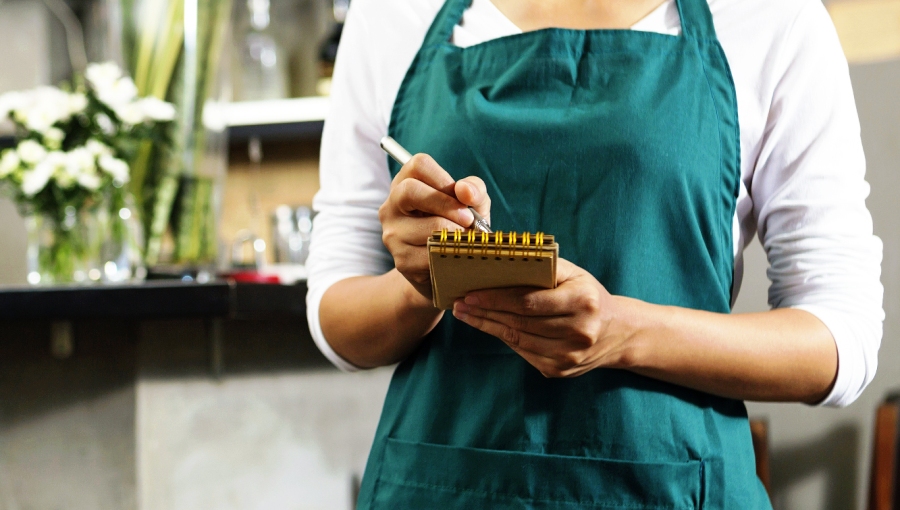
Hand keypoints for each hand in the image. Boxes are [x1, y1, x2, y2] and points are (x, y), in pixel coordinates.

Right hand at [378, 153, 491, 298]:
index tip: (461, 196)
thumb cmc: (457, 227)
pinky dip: (451, 253)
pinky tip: (456, 253)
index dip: (443, 178)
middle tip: (468, 219)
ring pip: (426, 227)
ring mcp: (393, 234)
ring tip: (467, 238)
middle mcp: (391, 207)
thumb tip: (465, 191)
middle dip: (446, 204)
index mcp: (405, 184)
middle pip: (410, 190)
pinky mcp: (402, 261)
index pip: (418, 165)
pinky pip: (431, 254)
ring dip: (455, 233)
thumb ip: (473, 190)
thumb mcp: (470, 204)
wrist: (445, 269)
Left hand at [452, 258, 629, 376]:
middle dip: (485, 312)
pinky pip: (523, 353)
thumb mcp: (574, 274)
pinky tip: (488, 326)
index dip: (496, 299)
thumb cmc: (587, 294)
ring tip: (467, 314)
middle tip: (460, 304)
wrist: (617, 332)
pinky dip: (503, 338)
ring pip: (518, 340)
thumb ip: (542, 267)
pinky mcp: (559, 370)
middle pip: (520, 322)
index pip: (529, 301)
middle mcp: (579, 331)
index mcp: (583, 301)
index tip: (470, 294)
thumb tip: (499, 263)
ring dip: (488, 326)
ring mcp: (569, 356)